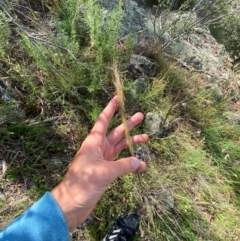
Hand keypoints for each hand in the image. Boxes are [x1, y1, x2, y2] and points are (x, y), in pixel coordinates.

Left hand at [51, 96, 148, 229]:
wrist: (72, 203)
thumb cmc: (83, 183)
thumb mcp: (105, 171)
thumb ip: (123, 165)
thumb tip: (139, 162)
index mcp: (94, 142)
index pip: (103, 121)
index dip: (110, 109)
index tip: (117, 99)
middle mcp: (99, 148)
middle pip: (116, 132)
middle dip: (128, 124)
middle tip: (141, 115)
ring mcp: (103, 159)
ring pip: (120, 146)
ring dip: (132, 141)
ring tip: (146, 136)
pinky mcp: (106, 171)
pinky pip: (121, 162)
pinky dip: (130, 163)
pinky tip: (141, 165)